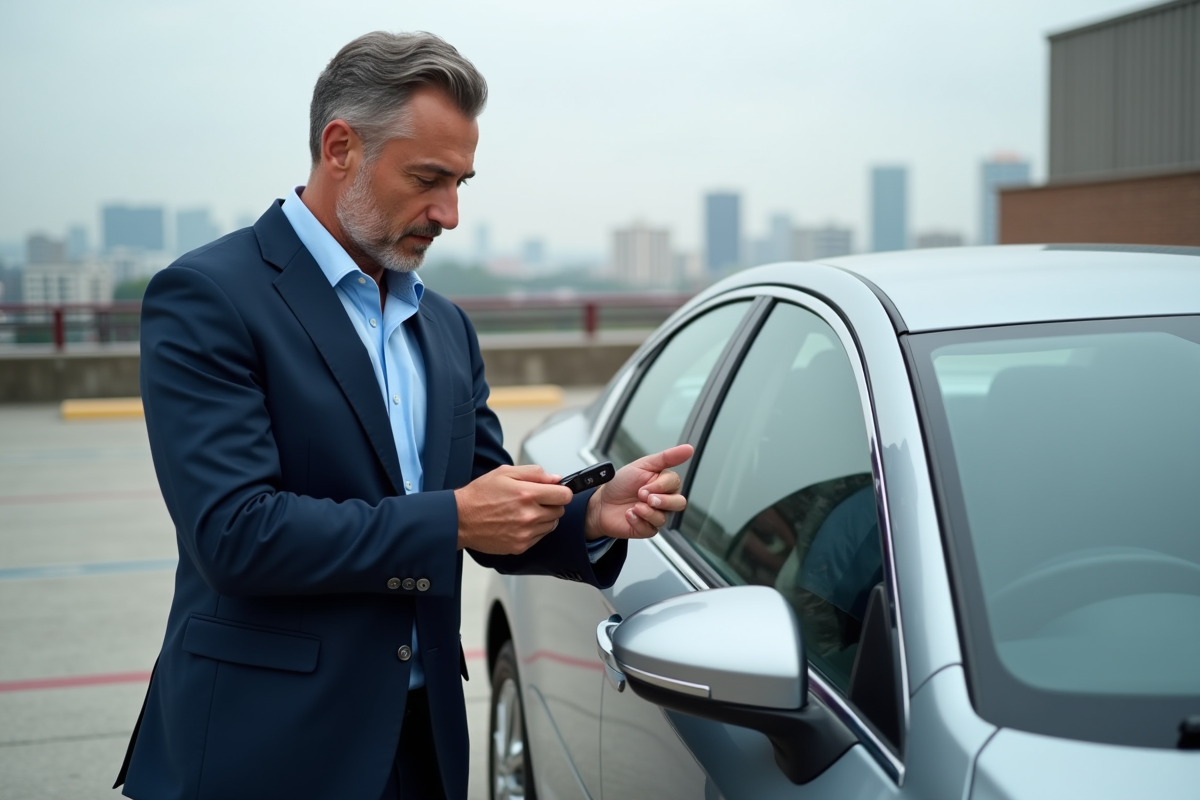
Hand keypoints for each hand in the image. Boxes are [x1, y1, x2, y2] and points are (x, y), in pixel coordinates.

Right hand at [455, 465, 572, 554]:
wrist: (460, 519)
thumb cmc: (479, 495)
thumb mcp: (505, 473)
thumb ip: (534, 473)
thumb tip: (555, 479)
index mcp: (527, 494)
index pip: (564, 495)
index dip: (561, 491)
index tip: (555, 491)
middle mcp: (529, 515)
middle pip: (560, 511)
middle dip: (552, 504)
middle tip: (536, 500)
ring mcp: (525, 533)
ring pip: (551, 525)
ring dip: (544, 518)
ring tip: (525, 512)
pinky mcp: (520, 546)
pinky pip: (540, 537)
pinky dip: (534, 530)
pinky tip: (519, 523)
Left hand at [585, 444, 693, 540]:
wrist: (601, 502)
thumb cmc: (621, 483)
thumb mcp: (643, 465)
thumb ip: (667, 457)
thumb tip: (689, 449)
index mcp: (663, 483)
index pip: (676, 483)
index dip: (662, 485)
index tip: (645, 485)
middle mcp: (662, 500)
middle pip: (679, 503)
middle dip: (663, 501)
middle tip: (645, 497)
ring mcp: (655, 515)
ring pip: (665, 518)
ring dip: (647, 512)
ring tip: (634, 506)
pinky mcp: (646, 529)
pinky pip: (651, 529)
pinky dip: (638, 521)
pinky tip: (629, 514)